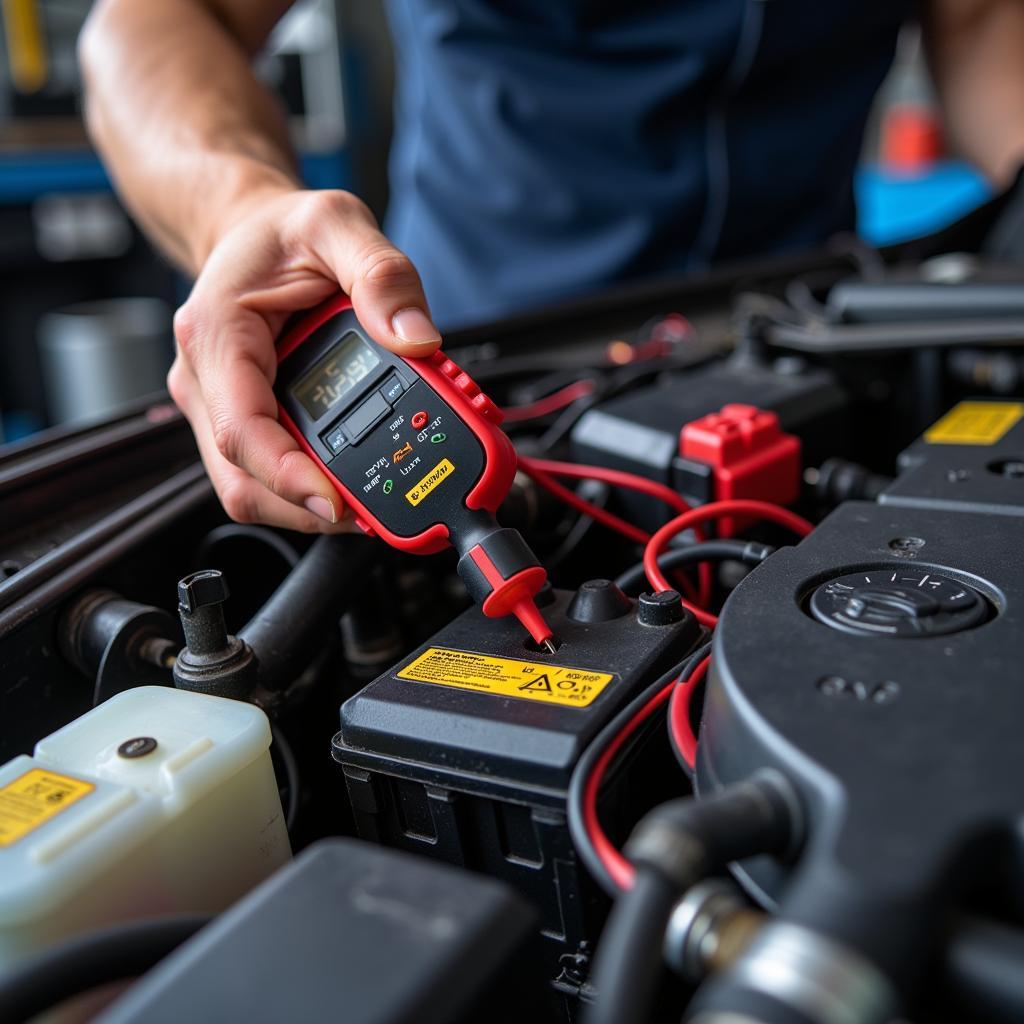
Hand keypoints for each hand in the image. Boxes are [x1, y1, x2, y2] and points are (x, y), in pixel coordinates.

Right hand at [168, 187, 441, 531]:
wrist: (252, 232)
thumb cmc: (281, 232)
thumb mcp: (337, 224)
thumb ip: (382, 275)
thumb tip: (418, 339)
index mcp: (217, 335)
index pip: (240, 430)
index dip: (287, 478)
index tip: (337, 503)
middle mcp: (208, 382)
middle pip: (246, 479)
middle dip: (311, 504)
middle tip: (378, 508)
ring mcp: (221, 408)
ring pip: (257, 488)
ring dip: (315, 502)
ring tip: (378, 496)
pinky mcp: (245, 421)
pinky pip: (272, 472)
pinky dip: (315, 484)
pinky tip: (358, 475)